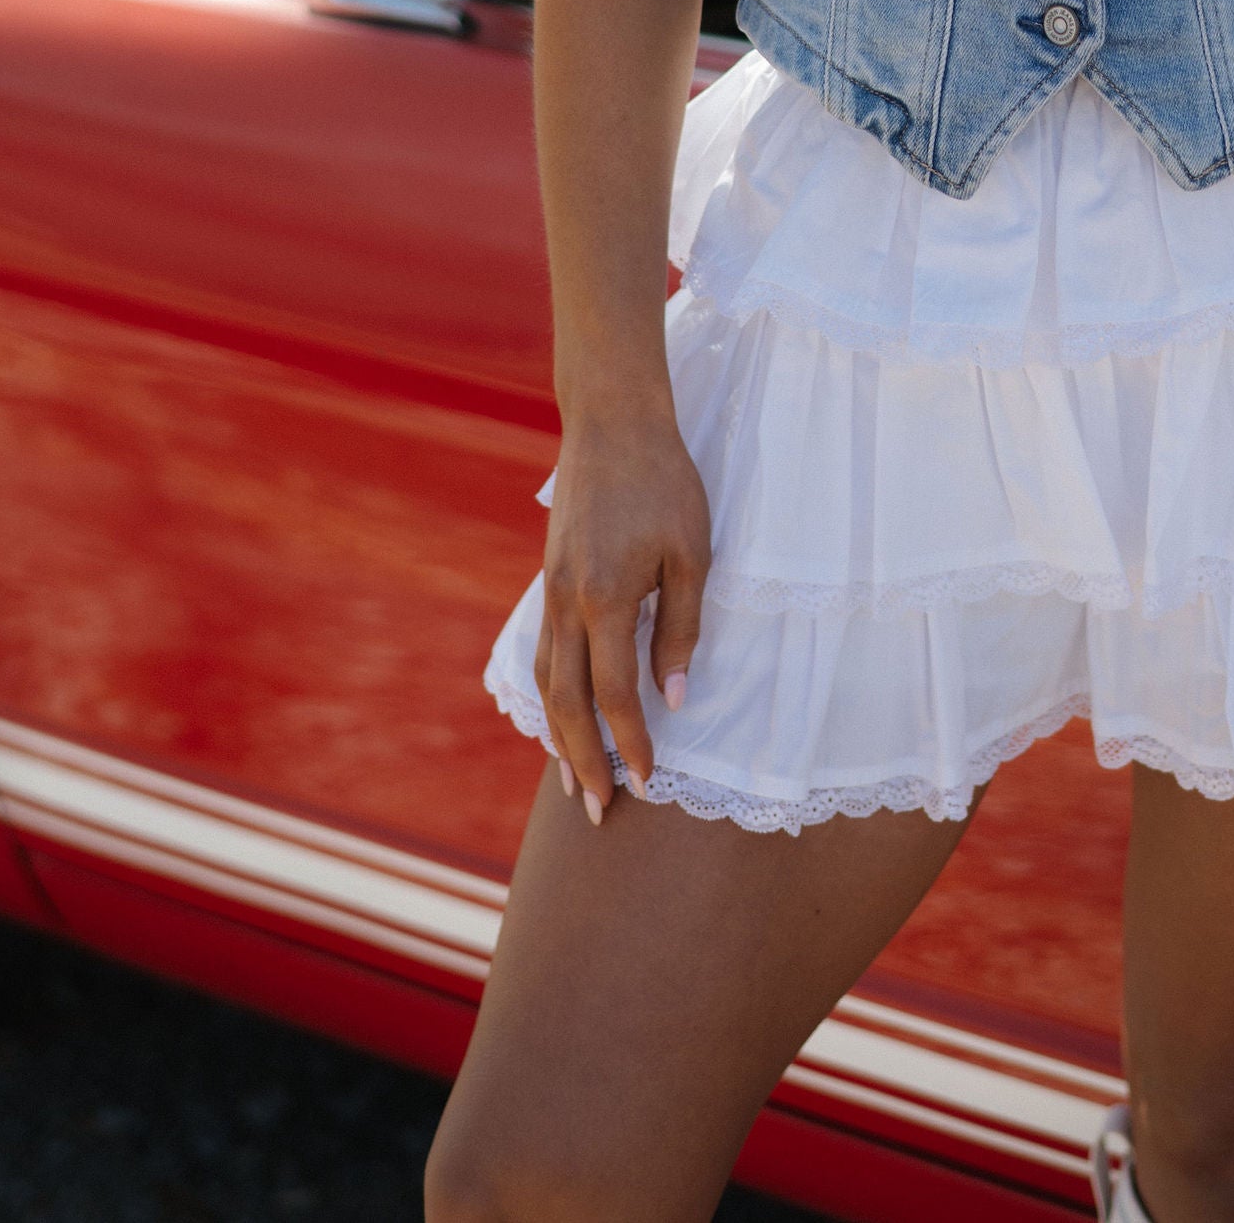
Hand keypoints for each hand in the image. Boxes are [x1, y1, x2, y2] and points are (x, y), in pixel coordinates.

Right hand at [535, 393, 711, 820]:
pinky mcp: (547, 577)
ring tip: (570, 780)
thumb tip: (673, 700)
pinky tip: (558, 713)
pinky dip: (548, 693)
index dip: (629, 743)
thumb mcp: (692, 552)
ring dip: (556, 735)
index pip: (613, 694)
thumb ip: (682, 627)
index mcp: (606, 597)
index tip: (645, 783)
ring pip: (544, 680)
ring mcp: (550, 590)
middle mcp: (567, 602)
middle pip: (564, 702)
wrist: (611, 421)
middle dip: (580, 761)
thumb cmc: (665, 481)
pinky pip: (541, 651)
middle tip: (595, 812)